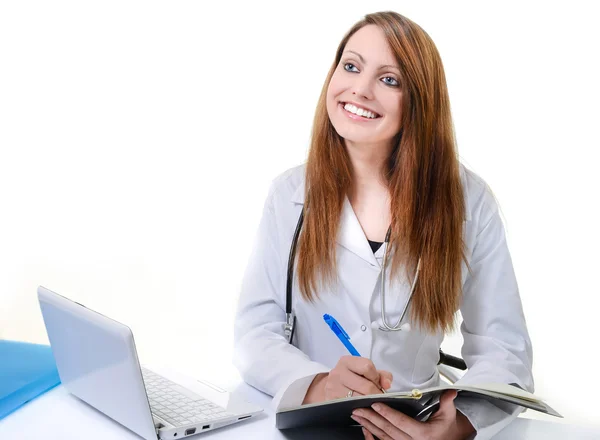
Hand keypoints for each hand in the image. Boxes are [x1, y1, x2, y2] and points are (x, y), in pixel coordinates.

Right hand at [303, 356, 391, 403]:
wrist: (333, 387)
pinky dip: (361, 408)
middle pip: (366, 385)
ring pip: (360, 398)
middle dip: (376, 393)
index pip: (367, 366)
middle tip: (378, 397)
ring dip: (369, 402)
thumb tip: (387, 384)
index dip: (376, 377)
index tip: (377, 383)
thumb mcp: (366, 372)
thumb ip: (381, 375)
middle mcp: (337, 372)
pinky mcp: (332, 401)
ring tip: (370, 401)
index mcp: (346, 361)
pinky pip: (352, 406)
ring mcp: (333, 388)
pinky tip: (362, 406)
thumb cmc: (353, 378)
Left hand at [351, 390, 474, 439]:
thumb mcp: (448, 414)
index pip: (401, 422)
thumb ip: (446, 401)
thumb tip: (450, 391)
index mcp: (423, 434)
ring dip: (369, 426)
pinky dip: (372, 438)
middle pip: (388, 429)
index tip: (375, 405)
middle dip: (372, 418)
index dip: (387, 413)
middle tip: (358, 408)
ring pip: (384, 437)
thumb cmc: (447, 427)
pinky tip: (365, 430)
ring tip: (358, 416)